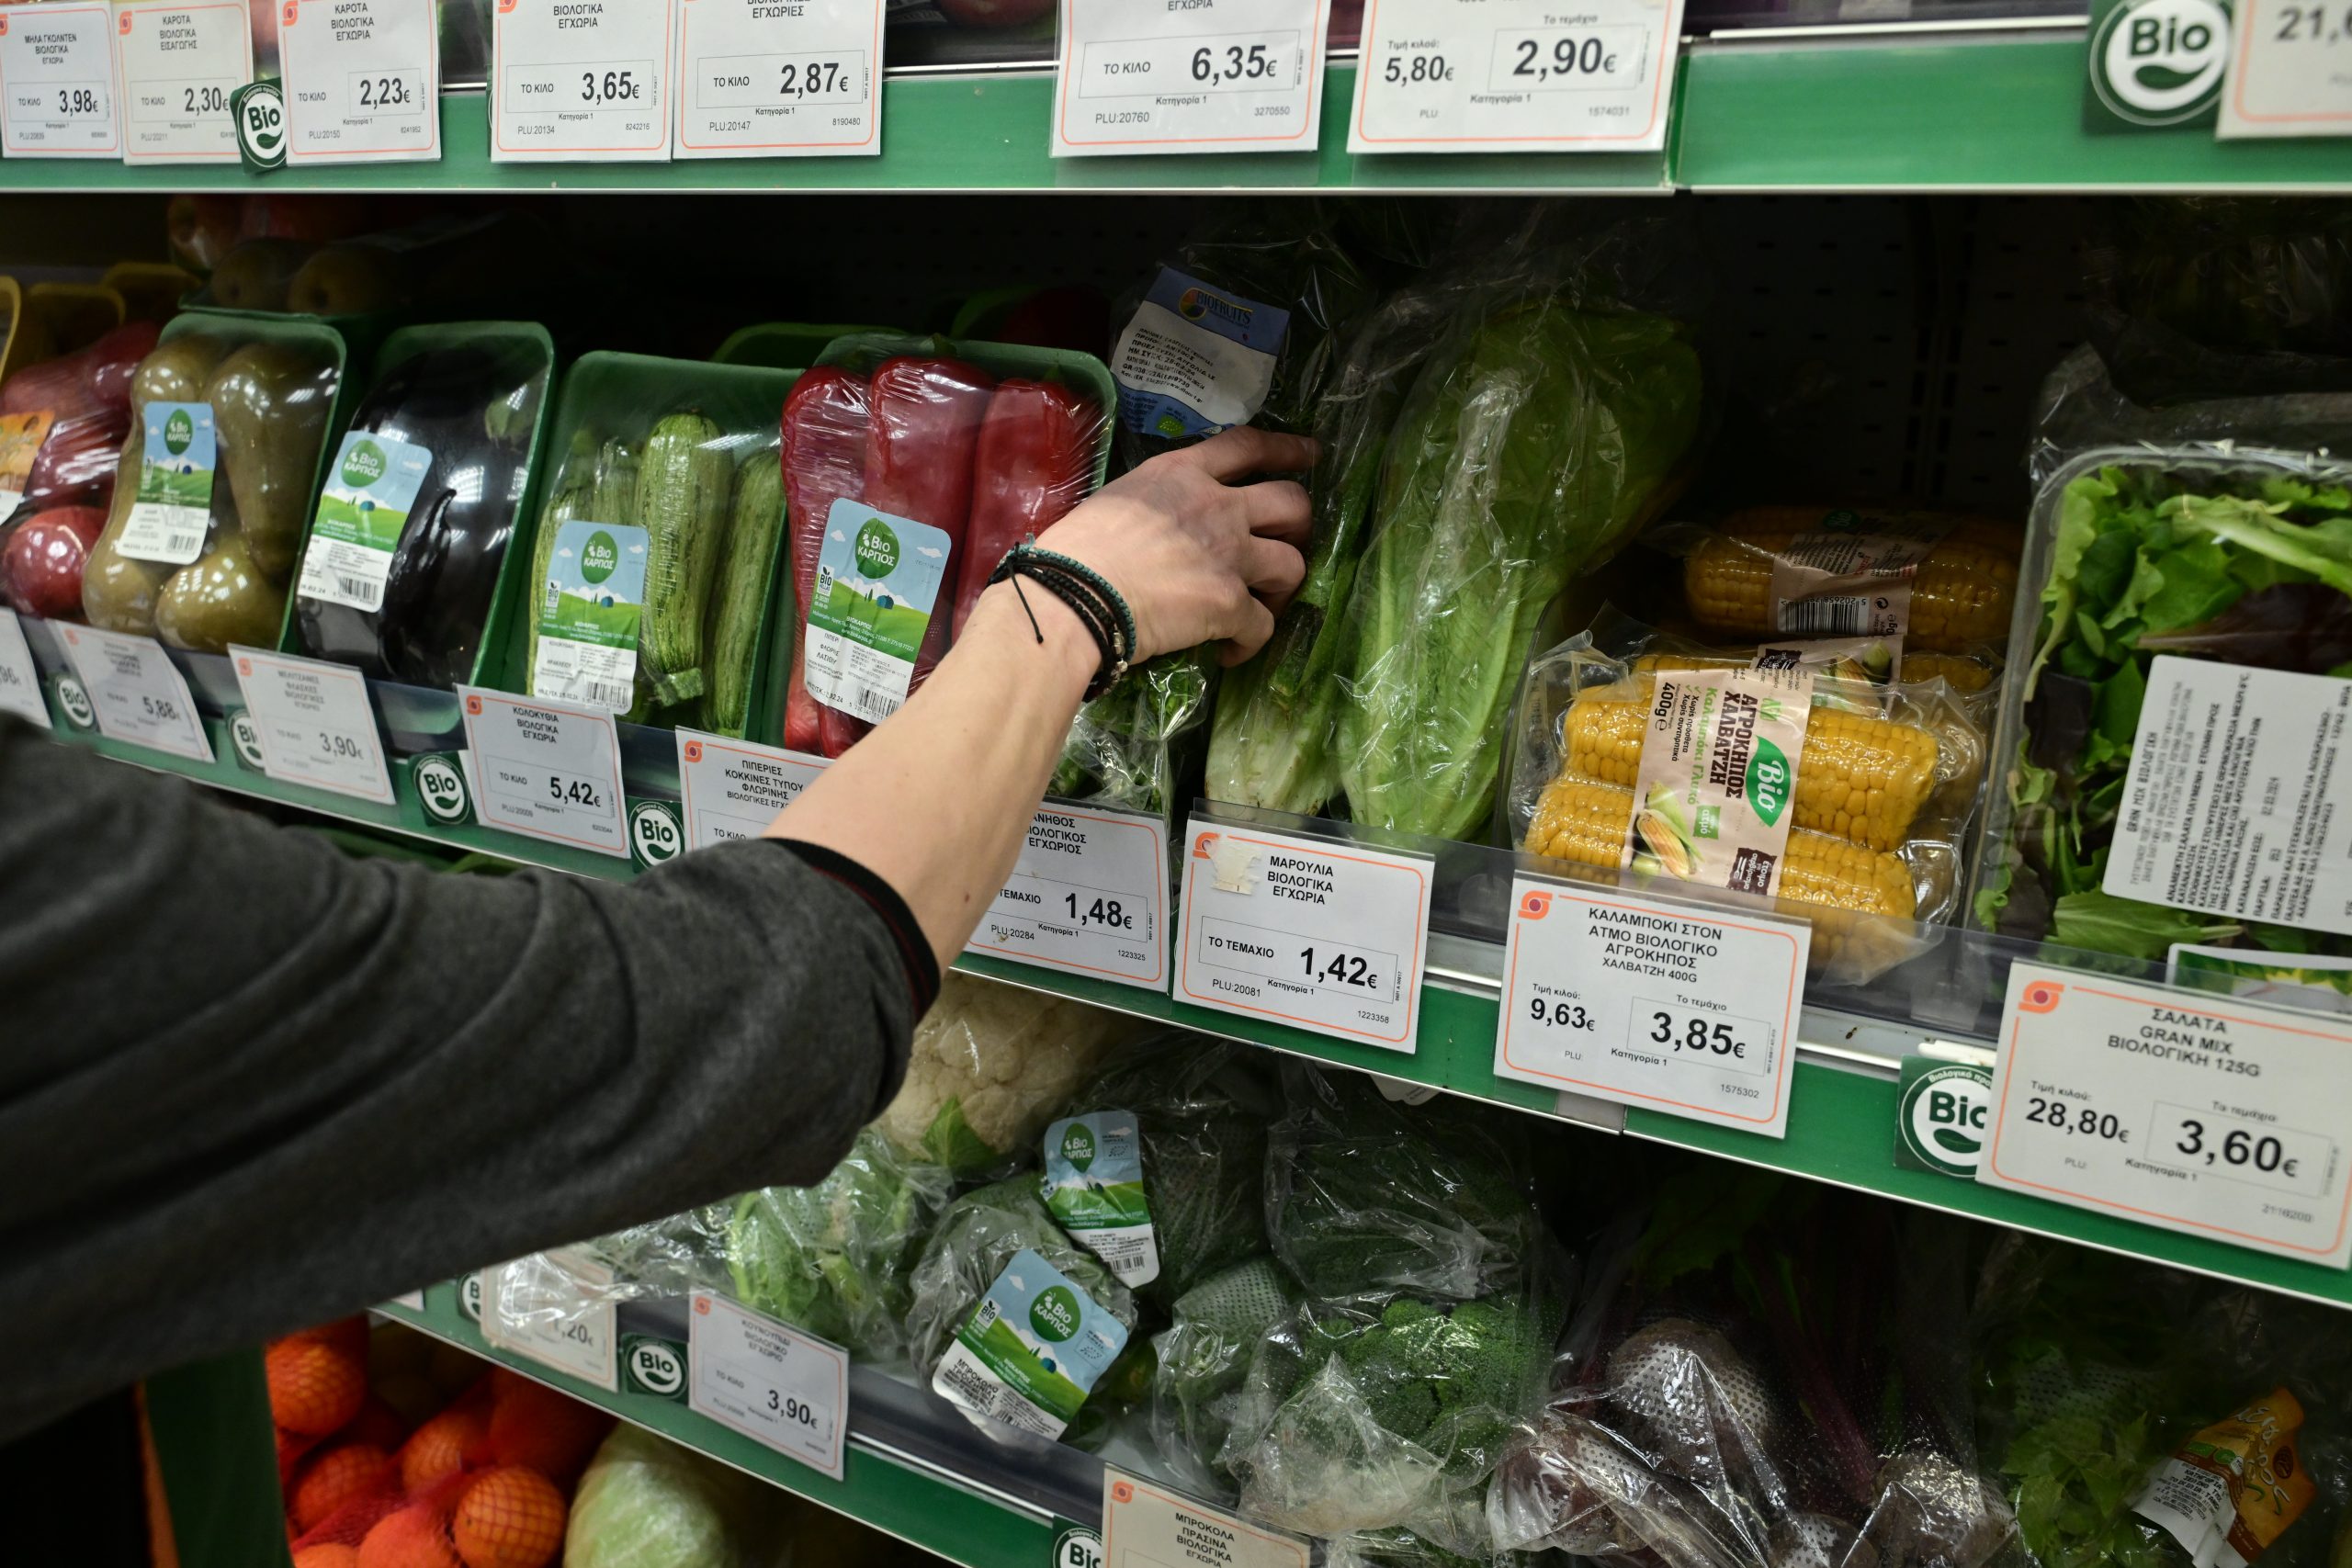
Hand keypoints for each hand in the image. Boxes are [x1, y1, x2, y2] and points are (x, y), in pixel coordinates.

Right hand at [1042, 427, 1314, 665]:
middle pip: (1292, 503)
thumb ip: (1153, 504)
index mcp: (1183, 474)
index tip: (1310, 454)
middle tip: (1288, 544)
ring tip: (1263, 605)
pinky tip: (1228, 652)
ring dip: (1283, 588)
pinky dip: (1250, 643)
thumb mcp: (1116, 499)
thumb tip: (1155, 526)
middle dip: (1299, 525)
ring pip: (1293, 565)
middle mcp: (1218, 507)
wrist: (1073, 594)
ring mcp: (1230, 556)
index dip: (1286, 449)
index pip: (1248, 447)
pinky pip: (1263, 626)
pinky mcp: (1230, 604)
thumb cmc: (1076, 548)